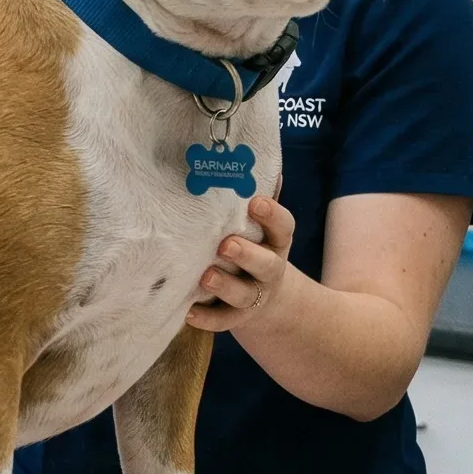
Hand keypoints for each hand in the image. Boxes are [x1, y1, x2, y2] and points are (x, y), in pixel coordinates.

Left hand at [189, 196, 301, 333]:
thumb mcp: (258, 226)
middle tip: (226, 244)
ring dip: (225, 286)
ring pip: (244, 294)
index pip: (283, 228)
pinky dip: (207, 319)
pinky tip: (189, 312)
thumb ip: (254, 196)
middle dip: (247, 255)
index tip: (255, 202)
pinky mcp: (236, 317)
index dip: (272, 215)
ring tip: (206, 277)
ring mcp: (254, 296)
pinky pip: (223, 320)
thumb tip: (251, 152)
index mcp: (276, 242)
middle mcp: (269, 270)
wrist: (265, 298)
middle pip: (267, 265)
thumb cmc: (253, 246)